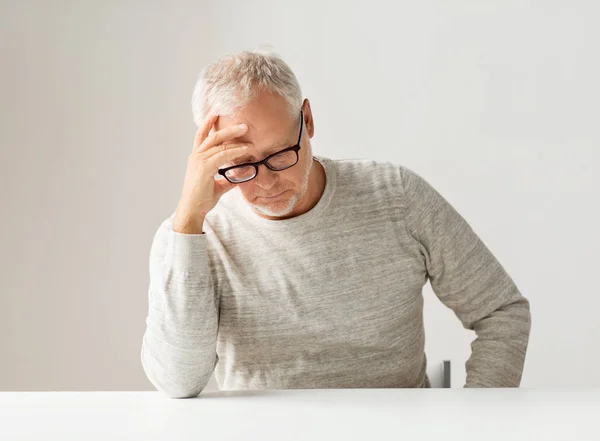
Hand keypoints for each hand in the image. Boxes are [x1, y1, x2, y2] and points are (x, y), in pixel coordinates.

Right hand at [173, 114, 248, 233]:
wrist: (192, 209)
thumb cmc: (201, 198)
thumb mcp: (217, 186)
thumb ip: (227, 180)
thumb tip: (238, 178)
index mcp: (196, 158)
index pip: (201, 136)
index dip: (207, 124)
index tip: (215, 114)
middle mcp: (196, 156)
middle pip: (212, 136)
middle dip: (227, 127)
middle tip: (242, 123)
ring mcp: (199, 161)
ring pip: (218, 143)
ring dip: (234, 136)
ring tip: (246, 130)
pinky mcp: (205, 168)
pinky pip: (223, 155)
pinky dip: (235, 151)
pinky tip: (246, 150)